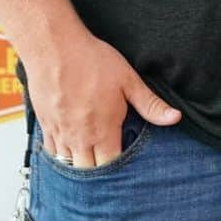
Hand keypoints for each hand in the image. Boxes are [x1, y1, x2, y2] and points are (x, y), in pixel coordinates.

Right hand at [24, 29, 180, 167]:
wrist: (55, 47)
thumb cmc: (93, 61)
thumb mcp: (128, 80)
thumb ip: (150, 104)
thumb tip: (175, 118)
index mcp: (103, 130)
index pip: (111, 166)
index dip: (120, 169)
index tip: (127, 165)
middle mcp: (79, 138)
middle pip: (89, 172)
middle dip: (99, 171)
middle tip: (109, 162)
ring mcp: (59, 133)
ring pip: (68, 165)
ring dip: (79, 165)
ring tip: (90, 158)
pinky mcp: (45, 125)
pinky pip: (51, 153)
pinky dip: (61, 155)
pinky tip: (69, 148)